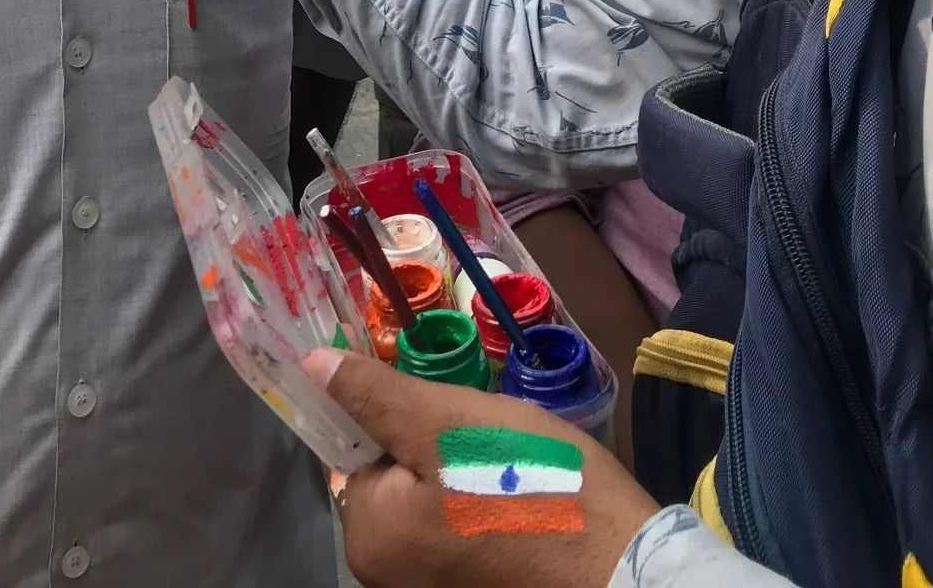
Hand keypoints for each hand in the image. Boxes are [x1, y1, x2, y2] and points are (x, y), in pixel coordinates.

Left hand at [306, 348, 656, 587]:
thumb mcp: (447, 422)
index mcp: (368, 537)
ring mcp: (432, 586)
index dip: (393, 412)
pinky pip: (461, 525)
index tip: (438, 400)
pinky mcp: (474, 585)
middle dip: (433, 442)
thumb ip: (374, 396)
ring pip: (432, 496)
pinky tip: (519, 489)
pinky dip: (484, 501)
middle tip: (483, 431)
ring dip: (463, 468)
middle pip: (393, 475)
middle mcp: (387, 575)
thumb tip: (310, 366)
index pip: (354, 449)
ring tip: (509, 458)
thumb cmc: (529, 487)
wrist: (622, 569)